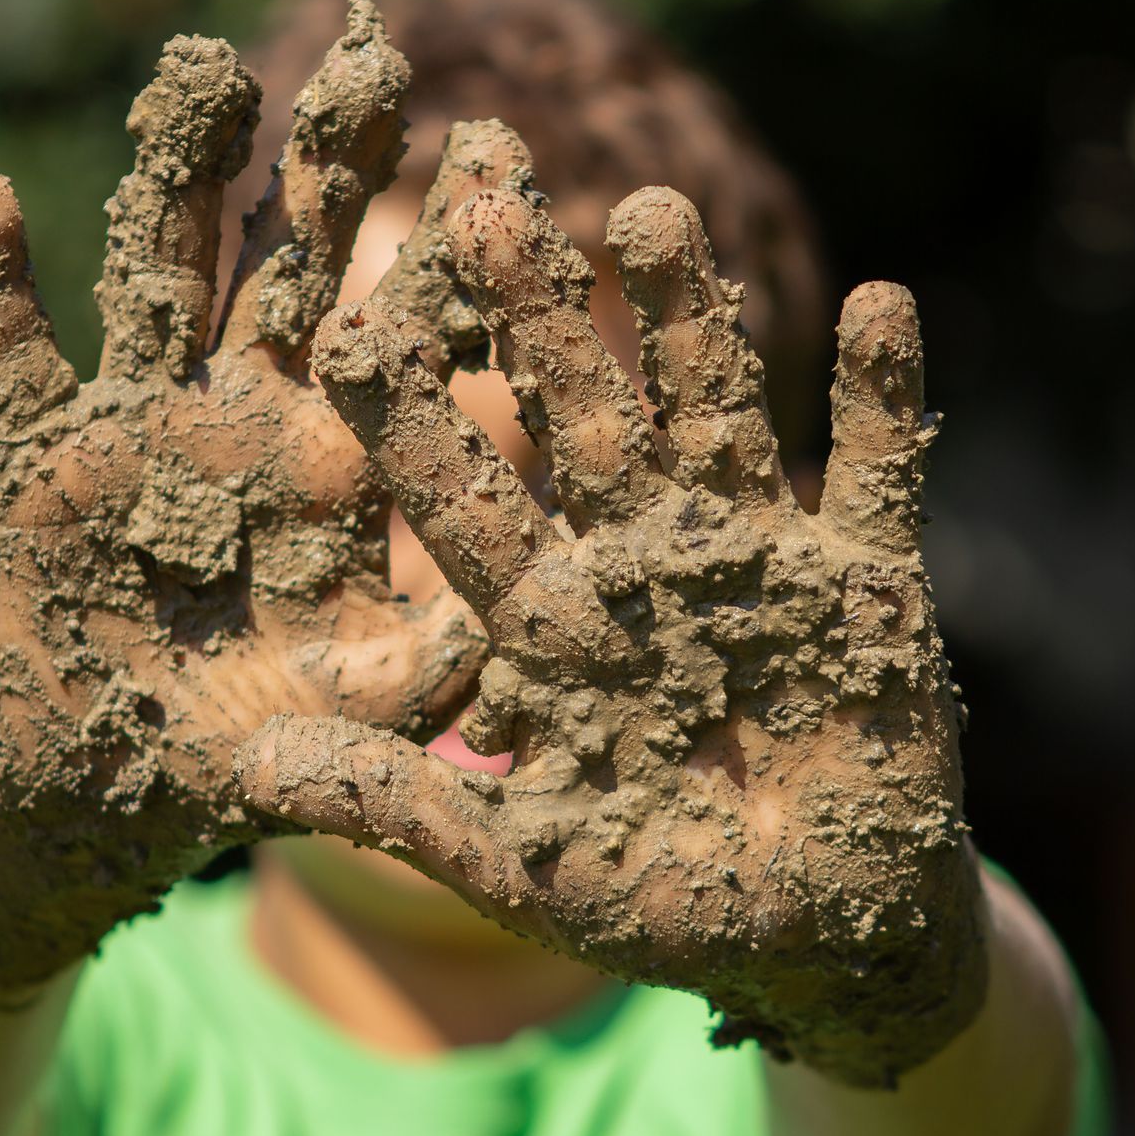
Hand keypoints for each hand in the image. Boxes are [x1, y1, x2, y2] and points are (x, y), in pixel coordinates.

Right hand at [0, 1, 530, 995]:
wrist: (100, 779)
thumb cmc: (248, 745)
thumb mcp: (354, 712)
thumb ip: (430, 673)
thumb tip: (523, 632)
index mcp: (338, 460)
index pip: (405, 333)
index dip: (451, 250)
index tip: (500, 152)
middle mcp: (245, 414)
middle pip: (295, 267)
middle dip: (331, 169)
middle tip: (374, 55)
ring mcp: (139, 420)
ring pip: (161, 277)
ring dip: (176, 178)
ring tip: (204, 69)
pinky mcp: (33, 454)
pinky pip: (7, 360)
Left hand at [238, 184, 987, 1086]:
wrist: (820, 934)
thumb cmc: (661, 900)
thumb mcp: (520, 863)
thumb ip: (400, 807)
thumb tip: (253, 761)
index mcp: (551, 622)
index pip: (467, 503)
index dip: (412, 422)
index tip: (345, 330)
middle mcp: (643, 562)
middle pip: (584, 421)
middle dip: (540, 319)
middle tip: (489, 201)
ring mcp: (755, 560)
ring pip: (716, 417)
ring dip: (688, 322)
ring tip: (648, 208)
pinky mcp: (869, 582)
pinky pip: (878, 475)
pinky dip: (880, 400)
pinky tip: (880, 300)